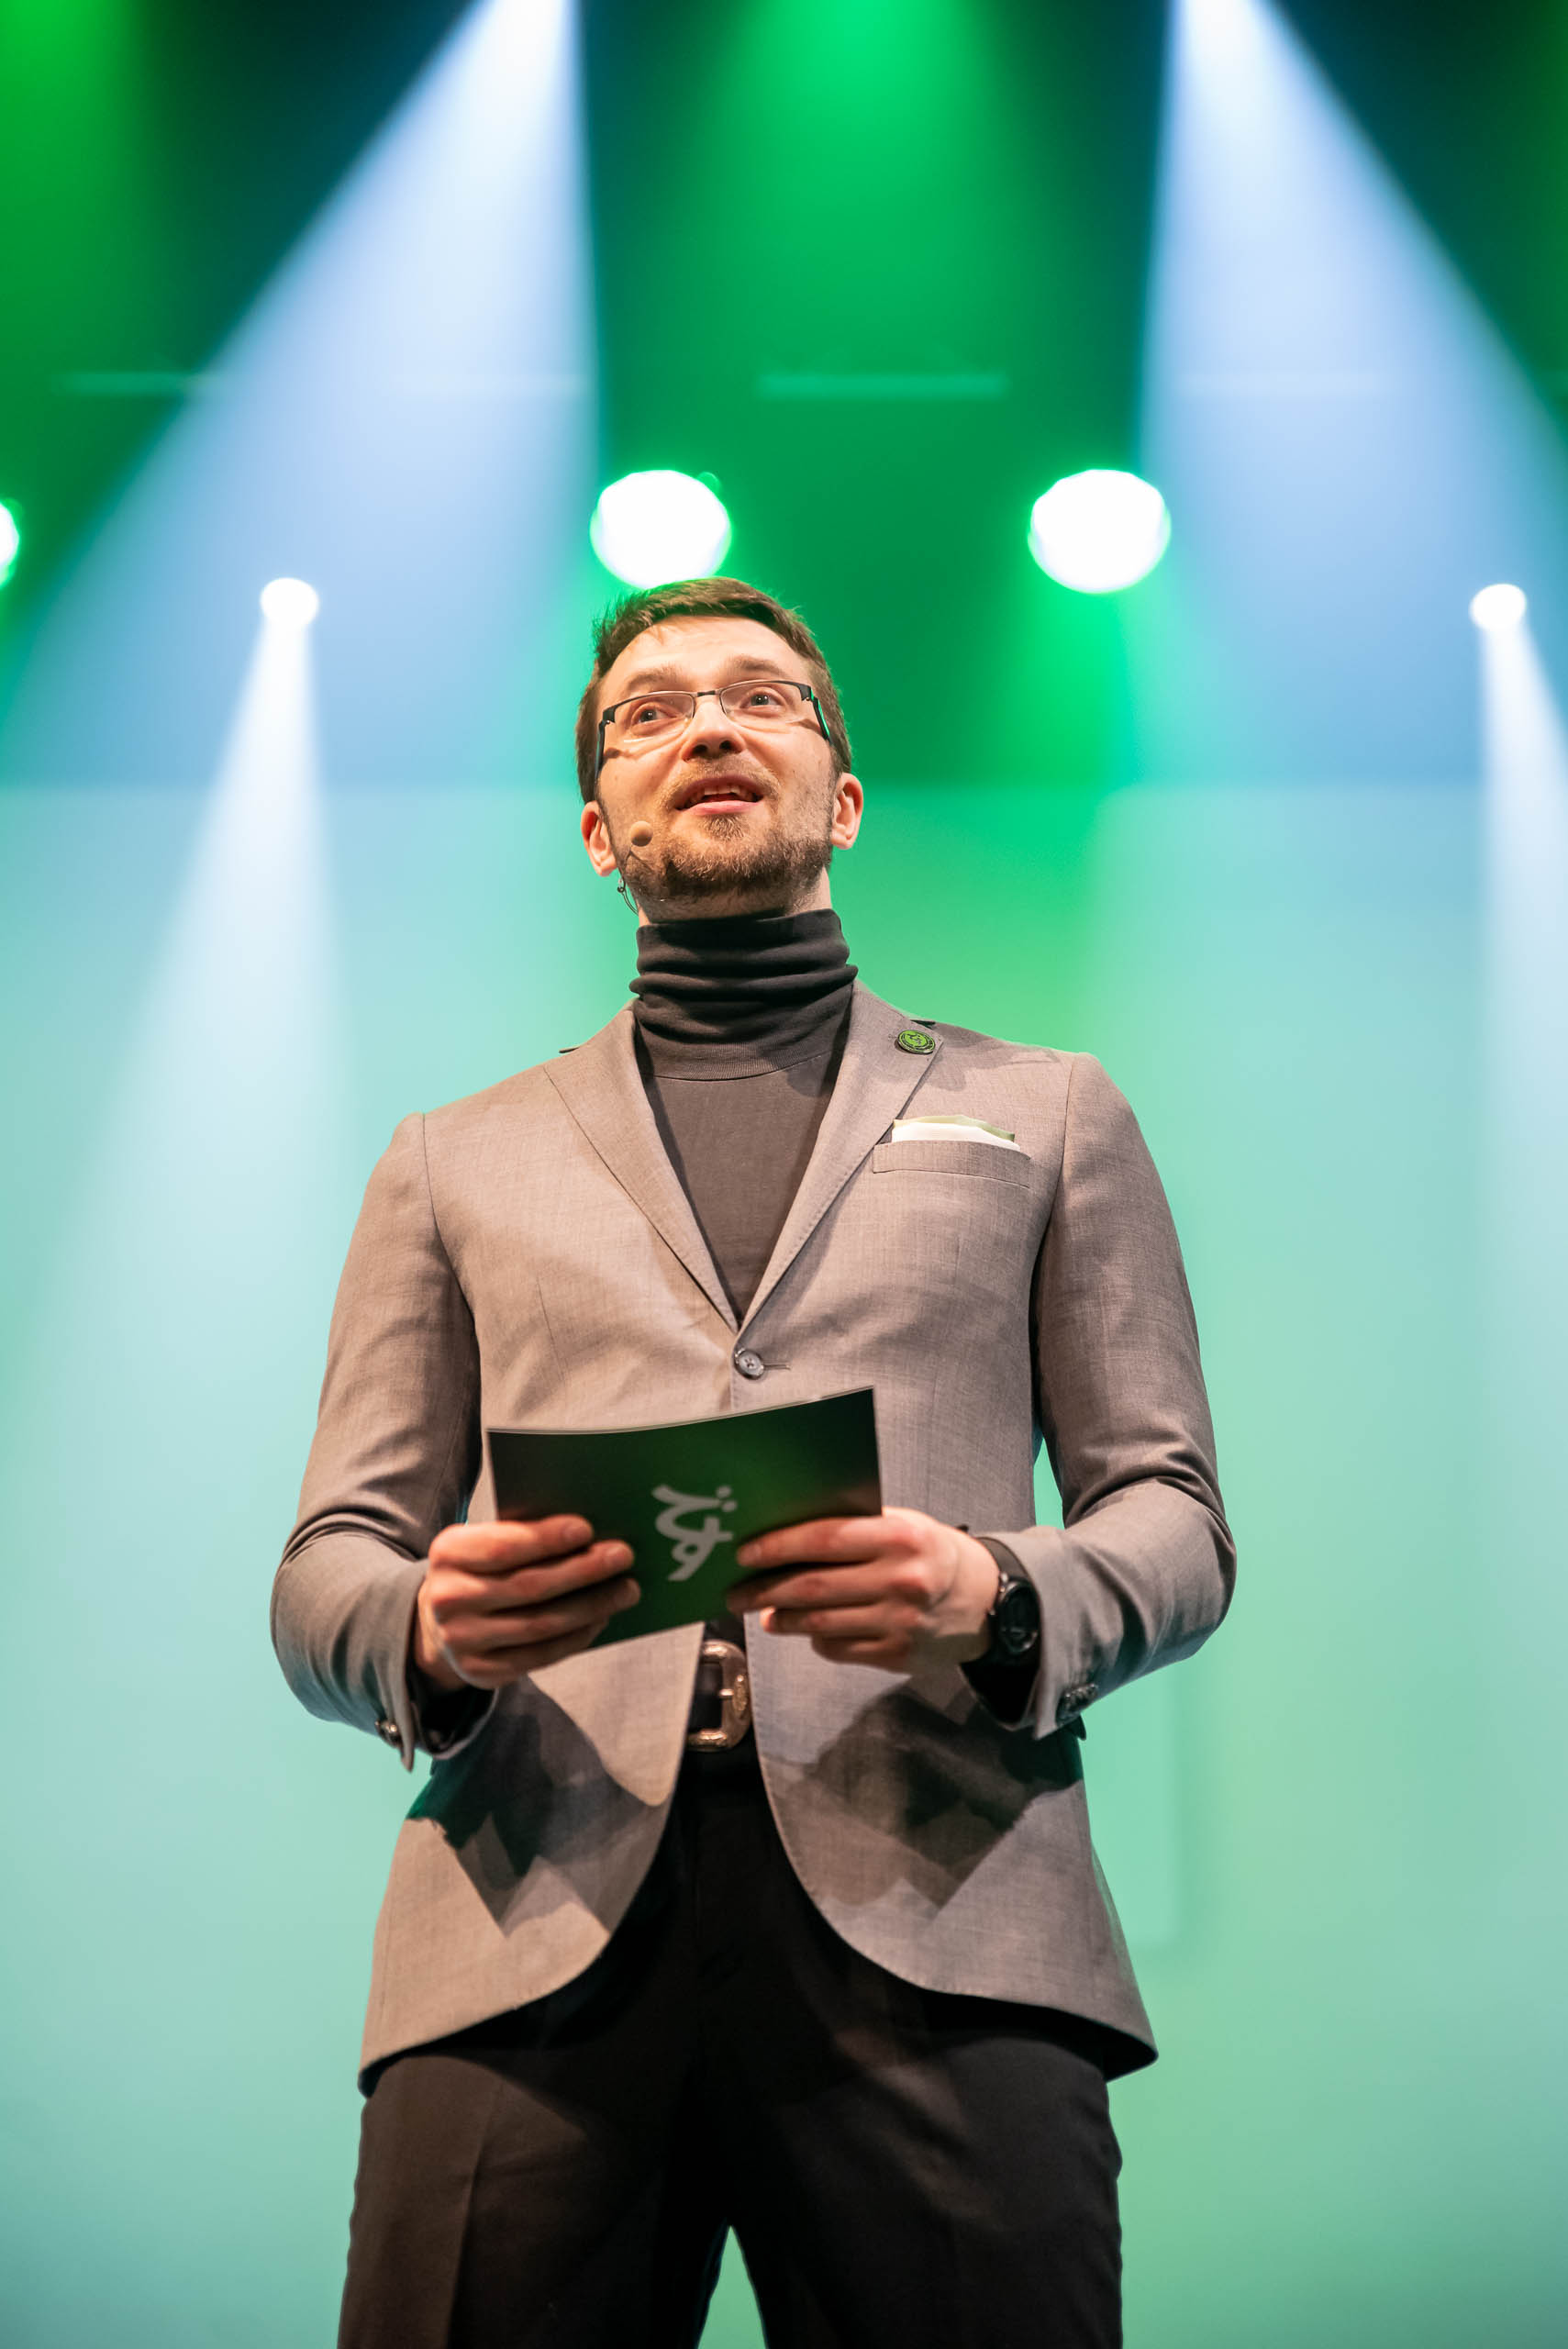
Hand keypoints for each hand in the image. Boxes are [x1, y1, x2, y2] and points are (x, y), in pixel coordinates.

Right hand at [413, 1516, 638, 1690]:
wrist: (437, 1623)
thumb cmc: (477, 1569)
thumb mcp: (481, 1542)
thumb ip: (520, 1535)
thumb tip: (590, 1534)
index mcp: (448, 1554)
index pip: (502, 1547)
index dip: (546, 1539)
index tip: (587, 1529)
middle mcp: (448, 1599)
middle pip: (528, 1587)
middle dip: (582, 1571)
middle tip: (622, 1556)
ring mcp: (462, 1641)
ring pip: (540, 1625)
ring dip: (591, 1606)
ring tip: (626, 1589)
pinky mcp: (481, 1671)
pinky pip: (540, 1656)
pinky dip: (577, 1637)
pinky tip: (601, 1618)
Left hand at [728, 1507, 1000, 1672]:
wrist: (987, 1600)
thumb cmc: (931, 1553)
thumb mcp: (903, 1526)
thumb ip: (854, 1529)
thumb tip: (786, 1539)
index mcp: (899, 1537)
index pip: (823, 1539)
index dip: (777, 1547)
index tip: (744, 1553)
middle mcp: (900, 1579)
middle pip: (813, 1586)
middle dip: (765, 1590)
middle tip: (735, 1593)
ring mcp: (899, 1622)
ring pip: (821, 1623)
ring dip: (783, 1618)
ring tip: (763, 1613)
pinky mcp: (898, 1655)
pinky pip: (839, 1649)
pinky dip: (816, 1639)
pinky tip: (805, 1630)